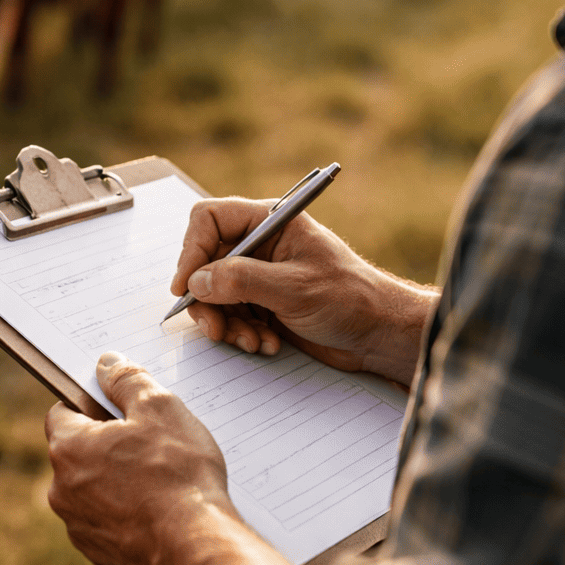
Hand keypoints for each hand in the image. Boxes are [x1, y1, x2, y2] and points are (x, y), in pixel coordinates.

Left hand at [45, 352, 298, 564]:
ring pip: (96, 492)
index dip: (91, 403)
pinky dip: (131, 516)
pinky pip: (112, 525)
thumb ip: (128, 381)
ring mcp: (81, 529)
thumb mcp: (160, 408)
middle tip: (152, 440)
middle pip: (80, 454)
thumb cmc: (178, 474)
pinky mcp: (103, 558)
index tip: (119, 405)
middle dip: (109, 444)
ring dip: (119, 482)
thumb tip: (107, 363)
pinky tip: (163, 512)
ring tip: (163, 479)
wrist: (194, 548)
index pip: (63, 412)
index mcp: (69, 449)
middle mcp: (63, 491)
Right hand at [169, 198, 436, 385]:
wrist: (379, 334)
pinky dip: (241, 333)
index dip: (191, 250)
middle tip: (214, 329)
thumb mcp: (293, 287)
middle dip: (208, 300)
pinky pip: (232, 315)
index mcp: (270, 222)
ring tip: (251, 342)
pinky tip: (266, 345)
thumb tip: (196, 282)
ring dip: (226, 323)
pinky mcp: (264, 304)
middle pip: (206, 262)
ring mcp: (261, 275)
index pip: (210, 220)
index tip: (186, 287)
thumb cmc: (349, 298)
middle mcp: (260, 244)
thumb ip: (241, 281)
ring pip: (215, 294)